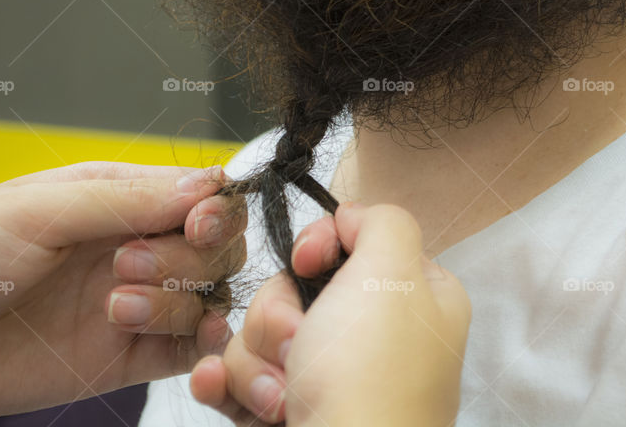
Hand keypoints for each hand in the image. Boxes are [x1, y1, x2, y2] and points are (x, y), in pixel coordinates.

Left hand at [0, 162, 246, 416]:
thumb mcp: (39, 210)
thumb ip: (126, 200)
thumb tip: (207, 187)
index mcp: (118, 198)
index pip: (202, 195)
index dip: (216, 209)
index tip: (199, 225)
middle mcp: (135, 246)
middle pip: (216, 247)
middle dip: (188, 257)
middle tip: (126, 264)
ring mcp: (133, 302)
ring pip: (207, 298)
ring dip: (176, 302)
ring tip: (115, 306)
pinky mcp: (124, 357)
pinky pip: (188, 351)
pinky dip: (201, 346)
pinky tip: (183, 340)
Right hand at [190, 201, 470, 426]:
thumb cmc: (369, 376)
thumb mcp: (392, 272)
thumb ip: (381, 220)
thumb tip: (351, 218)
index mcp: (412, 297)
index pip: (352, 240)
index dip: (321, 245)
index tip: (308, 262)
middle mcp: (373, 336)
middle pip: (293, 287)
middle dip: (279, 314)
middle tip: (299, 346)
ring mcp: (329, 378)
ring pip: (260, 332)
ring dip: (255, 361)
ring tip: (279, 397)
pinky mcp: (289, 412)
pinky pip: (238, 378)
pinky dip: (225, 384)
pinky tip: (213, 388)